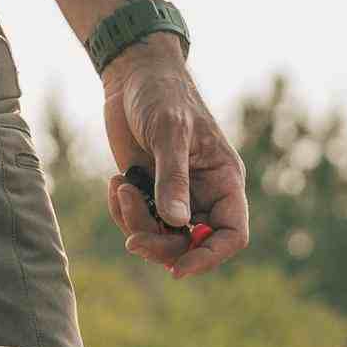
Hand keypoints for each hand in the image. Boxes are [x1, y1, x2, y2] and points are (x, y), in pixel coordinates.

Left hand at [102, 38, 249, 279]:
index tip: (178, 269)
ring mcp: (174, 196)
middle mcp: (203, 194)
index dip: (210, 256)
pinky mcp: (148, 192)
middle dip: (159, 246)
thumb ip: (172, 179)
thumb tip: (176, 223)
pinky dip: (122, 210)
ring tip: (120, 187)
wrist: (133, 77)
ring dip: (135, 223)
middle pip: (190, 245)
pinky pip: (136, 221)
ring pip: (159, 237)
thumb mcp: (170, 133)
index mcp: (224, 180)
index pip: (231, 234)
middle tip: (131, 239)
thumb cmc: (162, 95)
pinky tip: (115, 182)